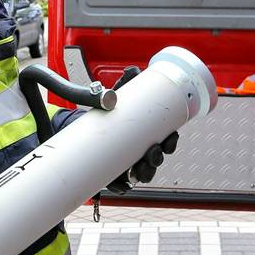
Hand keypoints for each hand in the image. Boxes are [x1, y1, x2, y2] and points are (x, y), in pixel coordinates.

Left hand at [106, 66, 178, 193]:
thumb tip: (133, 69)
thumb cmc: (108, 116)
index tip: (169, 139)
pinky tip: (122, 183)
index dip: (171, 142)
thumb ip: (125, 84)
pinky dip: (122, 185)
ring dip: (145, 172)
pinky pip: (122, 184)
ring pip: (144, 173)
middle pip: (157, 158)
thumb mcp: (117, 100)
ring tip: (138, 167)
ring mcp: (129, 165)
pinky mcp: (115, 175)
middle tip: (153, 152)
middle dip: (158, 157)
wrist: (83, 130)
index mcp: (148, 135)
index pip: (166, 140)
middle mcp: (141, 152)